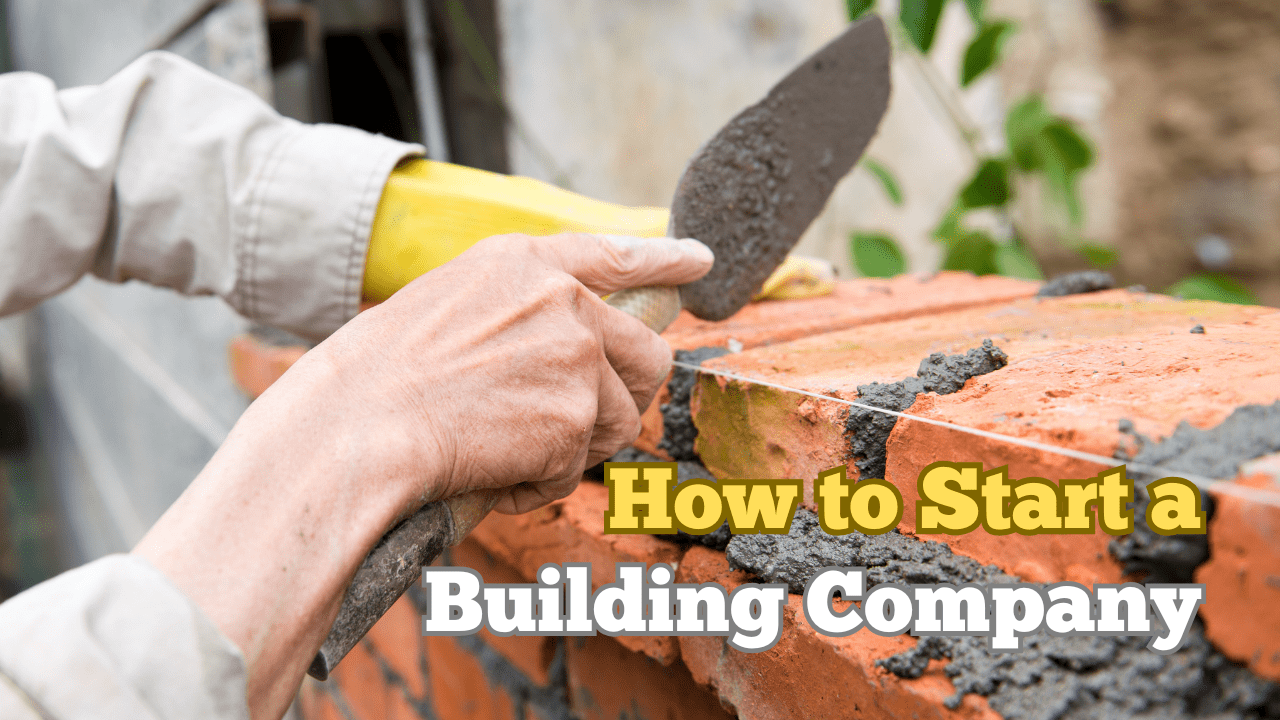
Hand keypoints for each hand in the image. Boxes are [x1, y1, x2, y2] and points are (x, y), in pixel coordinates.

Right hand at [324, 232, 712, 512]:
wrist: (357, 425)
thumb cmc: (377, 378)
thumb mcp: (447, 305)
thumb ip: (516, 310)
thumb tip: (567, 346)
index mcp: (523, 263)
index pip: (612, 256)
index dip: (662, 262)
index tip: (698, 261)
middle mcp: (562, 300)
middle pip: (645, 355)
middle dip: (624, 397)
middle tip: (578, 428)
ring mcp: (575, 357)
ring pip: (618, 420)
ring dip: (572, 449)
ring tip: (506, 451)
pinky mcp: (575, 417)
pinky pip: (577, 468)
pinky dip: (538, 484)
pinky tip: (492, 472)